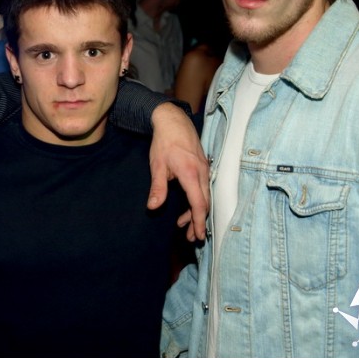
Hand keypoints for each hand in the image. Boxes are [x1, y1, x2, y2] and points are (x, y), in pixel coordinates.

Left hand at [149, 102, 209, 240]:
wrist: (173, 120)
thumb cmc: (164, 142)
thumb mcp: (157, 166)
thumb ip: (158, 188)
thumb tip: (153, 207)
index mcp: (190, 174)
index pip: (198, 204)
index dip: (198, 222)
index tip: (197, 236)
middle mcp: (202, 173)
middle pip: (205, 203)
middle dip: (199, 221)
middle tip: (192, 237)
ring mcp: (205, 169)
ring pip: (205, 195)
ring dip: (197, 211)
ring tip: (186, 224)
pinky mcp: (203, 165)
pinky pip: (204, 187)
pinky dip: (198, 199)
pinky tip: (188, 204)